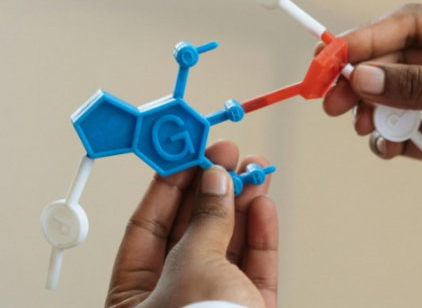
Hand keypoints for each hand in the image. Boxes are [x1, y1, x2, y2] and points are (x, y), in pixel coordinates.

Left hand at [106, 140, 277, 307]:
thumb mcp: (194, 267)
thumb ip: (207, 220)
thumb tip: (215, 180)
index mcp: (134, 298)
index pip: (147, 228)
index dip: (169, 185)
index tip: (187, 151)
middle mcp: (171, 300)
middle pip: (191, 231)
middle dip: (213, 189)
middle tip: (228, 154)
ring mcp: (212, 306)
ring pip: (228, 244)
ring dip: (242, 204)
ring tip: (256, 170)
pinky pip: (253, 267)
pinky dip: (260, 234)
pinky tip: (264, 204)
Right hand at [323, 4, 421, 207]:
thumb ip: (421, 84)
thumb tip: (363, 77)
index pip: (414, 23)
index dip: (370, 37)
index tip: (334, 55)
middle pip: (398, 59)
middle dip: (364, 78)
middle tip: (331, 100)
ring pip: (397, 94)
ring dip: (374, 109)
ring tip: (362, 127)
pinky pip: (408, 128)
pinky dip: (391, 137)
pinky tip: (387, 148)